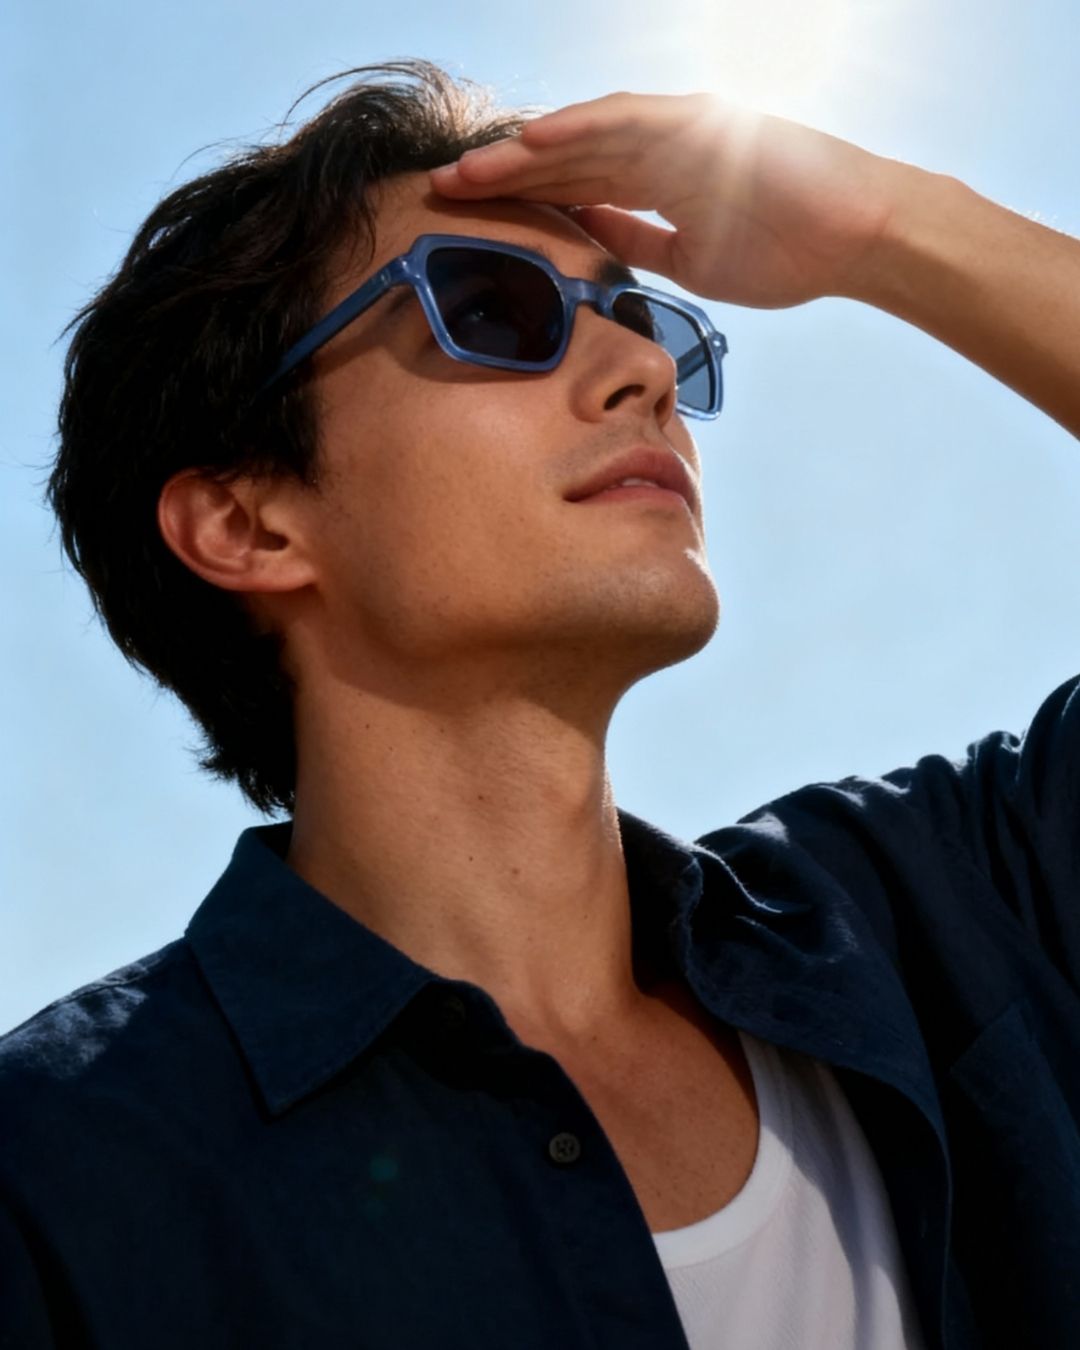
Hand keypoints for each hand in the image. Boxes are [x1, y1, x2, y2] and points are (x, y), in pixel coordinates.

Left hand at [429, 92, 913, 309]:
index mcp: (655, 182)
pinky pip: (629, 122)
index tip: (465, 221)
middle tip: (439, 189)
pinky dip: (579, 130)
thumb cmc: (786, 251)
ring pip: (584, 136)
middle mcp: (658, 149)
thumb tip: (589, 242)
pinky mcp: (701, 121)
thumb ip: (639, 242)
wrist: (856, 238)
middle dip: (501, 177)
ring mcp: (678, 131)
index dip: (518, 203)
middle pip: (564, 160)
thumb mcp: (691, 261)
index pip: (572, 190)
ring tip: (467, 169)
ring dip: (523, 153)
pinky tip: (531, 141)